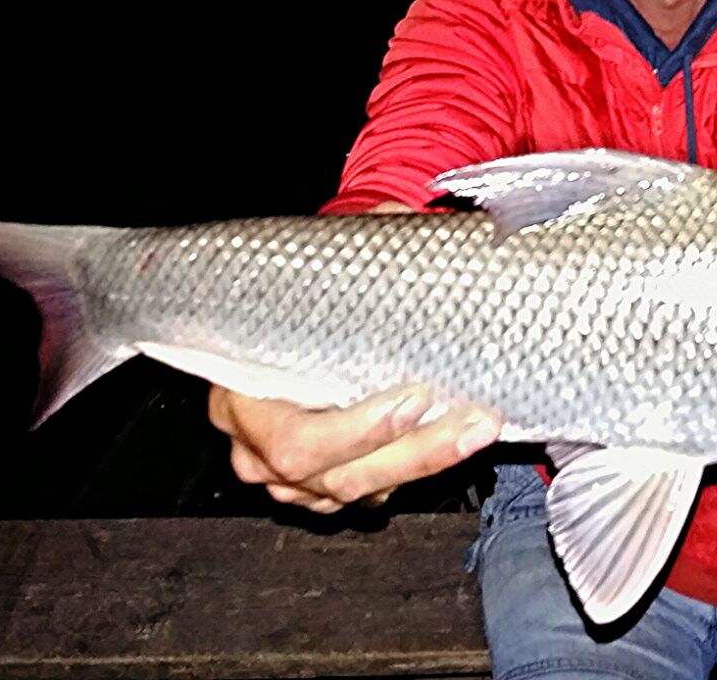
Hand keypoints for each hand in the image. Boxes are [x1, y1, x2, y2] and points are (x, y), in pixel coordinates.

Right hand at [210, 199, 501, 513]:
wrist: (315, 305)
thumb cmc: (315, 285)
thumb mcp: (330, 259)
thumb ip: (363, 241)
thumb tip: (400, 222)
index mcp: (237, 389)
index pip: (289, 436)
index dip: (355, 427)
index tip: (415, 395)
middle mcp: (254, 445)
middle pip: (327, 475)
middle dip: (406, 451)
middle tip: (466, 418)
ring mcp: (289, 474)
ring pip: (354, 491)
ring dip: (424, 462)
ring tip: (479, 427)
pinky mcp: (325, 483)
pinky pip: (369, 495)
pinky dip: (415, 472)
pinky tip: (456, 444)